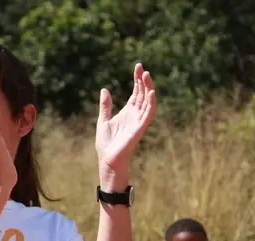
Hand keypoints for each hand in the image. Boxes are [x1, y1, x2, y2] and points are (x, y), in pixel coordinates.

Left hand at [95, 63, 156, 186]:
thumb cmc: (106, 144)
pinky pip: (148, 114)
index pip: (136, 92)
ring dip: (149, 88)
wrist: (107, 160)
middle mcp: (135, 115)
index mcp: (128, 112)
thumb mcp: (103, 120)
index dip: (137, 80)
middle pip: (143, 94)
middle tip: (142, 68)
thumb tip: (105, 90)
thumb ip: (105, 106)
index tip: (138, 67)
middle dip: (143, 81)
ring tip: (147, 75)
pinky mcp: (140, 129)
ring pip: (147, 102)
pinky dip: (151, 104)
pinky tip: (151, 93)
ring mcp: (139, 121)